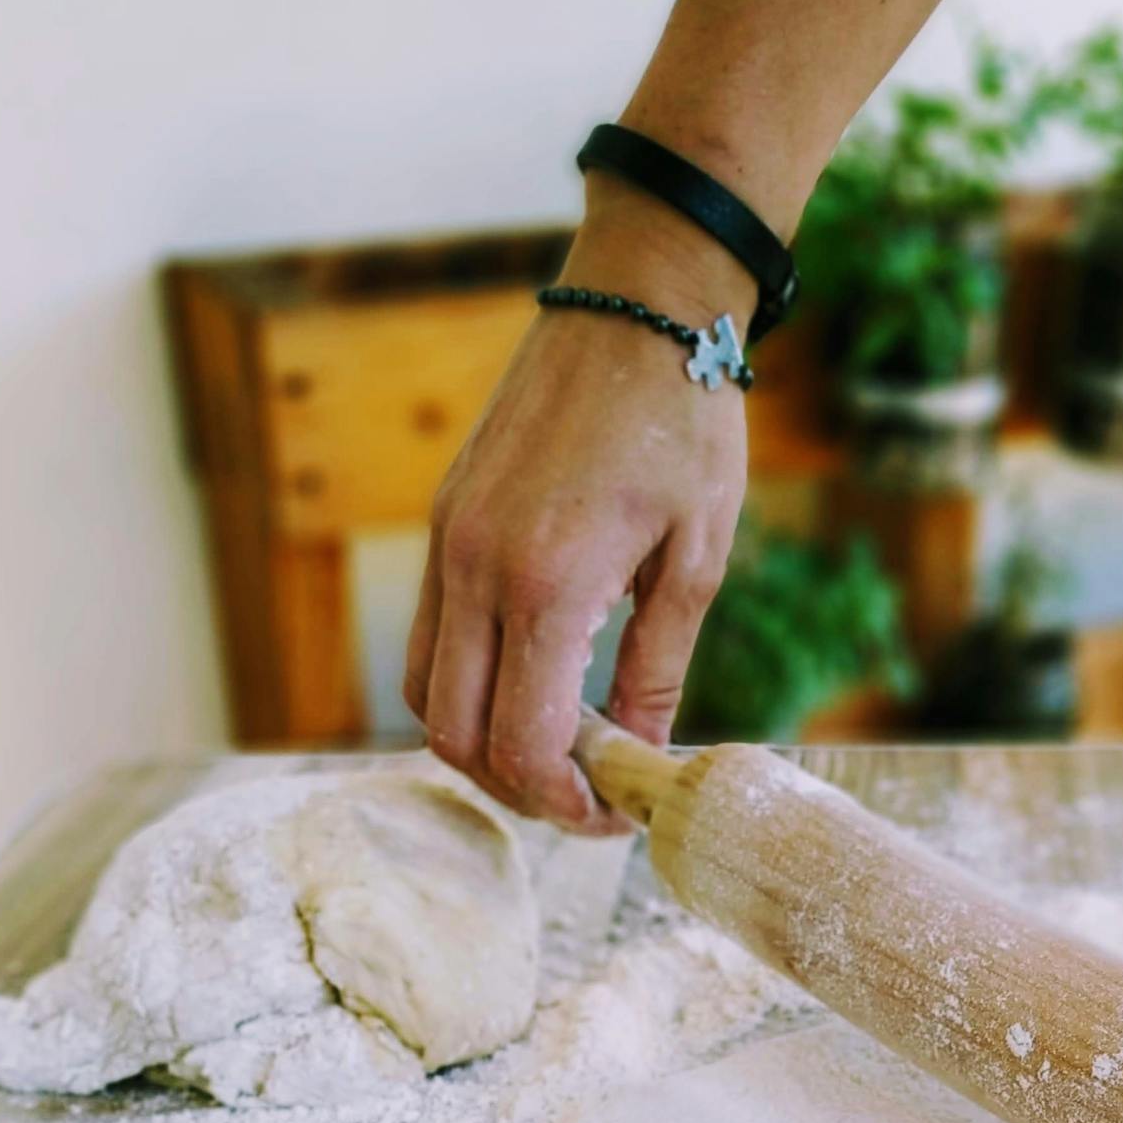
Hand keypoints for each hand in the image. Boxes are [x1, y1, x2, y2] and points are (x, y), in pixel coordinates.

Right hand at [405, 184, 751, 830]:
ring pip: (424, 692)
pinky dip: (466, 685)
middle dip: (517, 786)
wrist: (637, 308)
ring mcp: (448, 541)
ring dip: (480, 741)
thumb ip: (658, 665)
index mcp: (547, 582)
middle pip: (454, 734)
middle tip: (584, 796)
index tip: (608, 814)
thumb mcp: (698, 558)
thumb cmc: (684, 426)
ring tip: (557, 749)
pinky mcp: (444, 521)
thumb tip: (640, 752)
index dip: (562, 801)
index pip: (521, 741)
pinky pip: (429, 636)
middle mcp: (475, 567)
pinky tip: (532, 685)